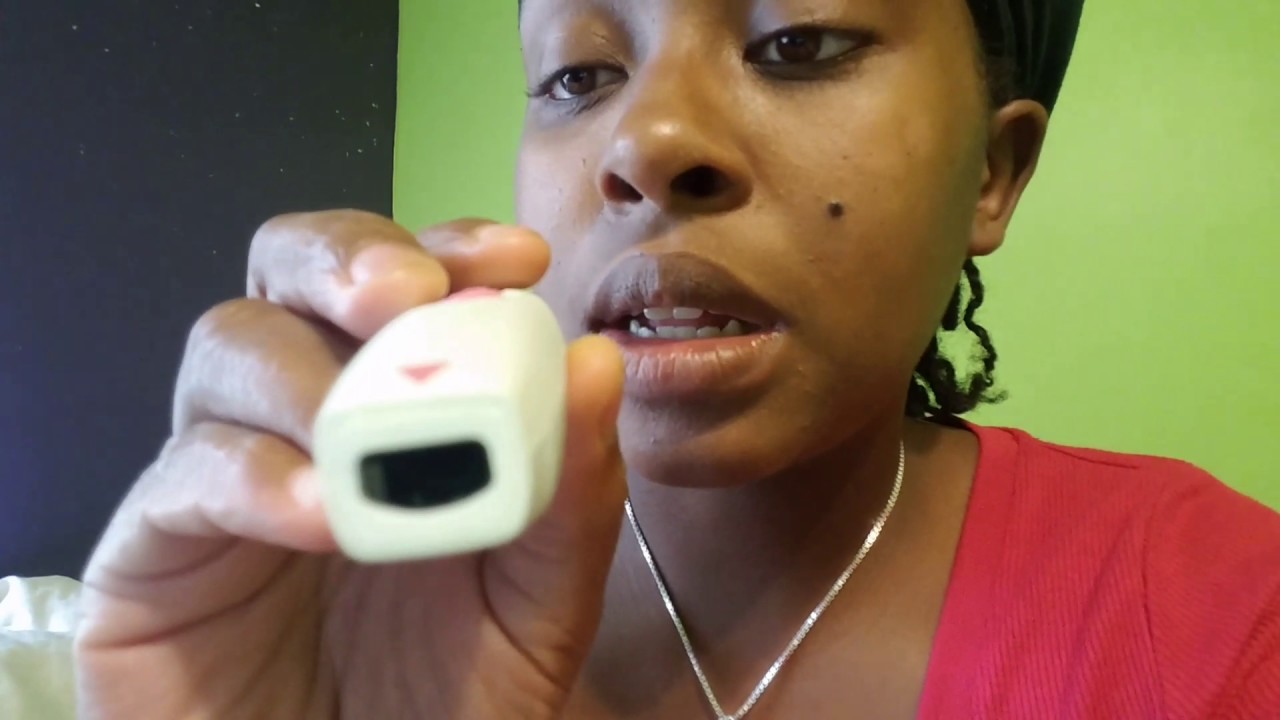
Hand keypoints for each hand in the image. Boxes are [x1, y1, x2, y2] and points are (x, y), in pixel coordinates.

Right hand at [74, 210, 625, 718]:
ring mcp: (222, 474)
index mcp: (400, 412)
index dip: (449, 250)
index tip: (516, 259)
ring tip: (361, 440)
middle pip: (290, 275)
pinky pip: (182, 475)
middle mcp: (306, 419)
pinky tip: (318, 515)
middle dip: (349, 259)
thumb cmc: (445, 704)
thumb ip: (572, 499)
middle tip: (406, 296)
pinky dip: (251, 476)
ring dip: (303, 372)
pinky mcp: (152, 547)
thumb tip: (595, 362)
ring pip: (228, 347)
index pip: (403, 290)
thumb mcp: (539, 608)